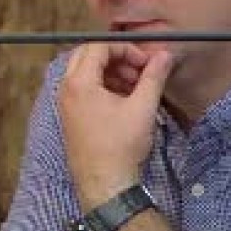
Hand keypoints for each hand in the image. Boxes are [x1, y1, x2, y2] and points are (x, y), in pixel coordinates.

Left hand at [57, 43, 171, 208]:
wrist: (105, 184)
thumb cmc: (121, 147)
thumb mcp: (143, 107)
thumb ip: (153, 76)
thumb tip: (164, 54)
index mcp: (79, 83)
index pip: (98, 46)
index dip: (125, 48)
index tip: (145, 61)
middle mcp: (66, 90)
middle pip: (88, 56)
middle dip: (116, 57)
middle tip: (139, 69)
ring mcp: (66, 105)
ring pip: (85, 73)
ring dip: (111, 72)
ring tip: (136, 86)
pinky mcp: (71, 118)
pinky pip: (84, 90)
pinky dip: (103, 87)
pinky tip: (125, 100)